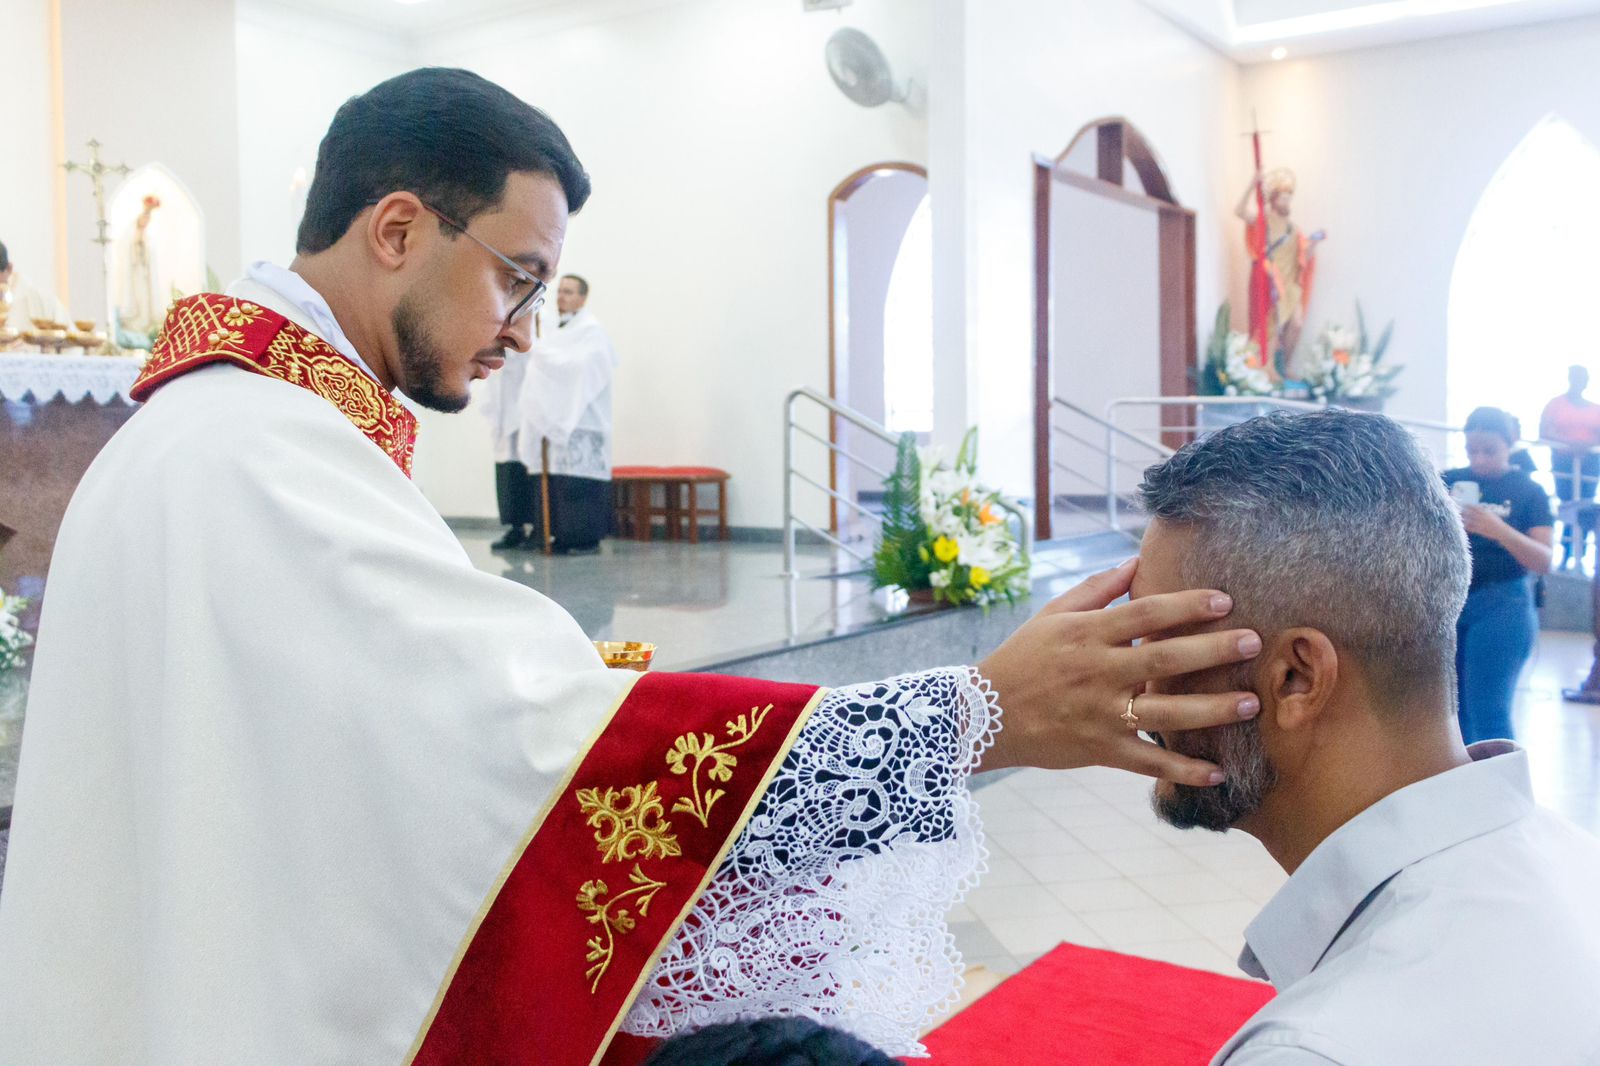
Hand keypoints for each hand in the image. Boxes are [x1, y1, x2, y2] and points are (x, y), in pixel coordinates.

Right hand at [976, 559, 1261, 786]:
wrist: (984, 716)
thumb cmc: (1022, 659)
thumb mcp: (1052, 616)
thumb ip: (1096, 590)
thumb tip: (1136, 561)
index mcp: (1088, 634)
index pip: (1145, 613)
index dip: (1187, 605)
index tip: (1225, 600)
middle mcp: (1098, 673)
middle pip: (1165, 658)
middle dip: (1213, 650)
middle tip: (1254, 641)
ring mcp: (1101, 714)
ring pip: (1166, 712)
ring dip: (1212, 710)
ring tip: (1250, 703)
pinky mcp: (1101, 750)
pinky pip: (1148, 762)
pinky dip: (1183, 771)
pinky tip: (1218, 773)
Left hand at [1460, 503, 1509, 539]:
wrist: (1501, 531)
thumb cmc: (1496, 522)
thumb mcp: (1491, 514)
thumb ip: (1484, 511)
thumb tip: (1476, 508)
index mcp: (1485, 512)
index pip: (1474, 507)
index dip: (1468, 505)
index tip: (1463, 504)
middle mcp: (1482, 517)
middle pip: (1469, 513)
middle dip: (1463, 511)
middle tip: (1457, 510)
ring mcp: (1480, 524)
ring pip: (1468, 520)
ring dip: (1462, 518)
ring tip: (1457, 517)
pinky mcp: (1479, 530)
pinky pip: (1470, 528)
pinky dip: (1465, 526)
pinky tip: (1461, 525)